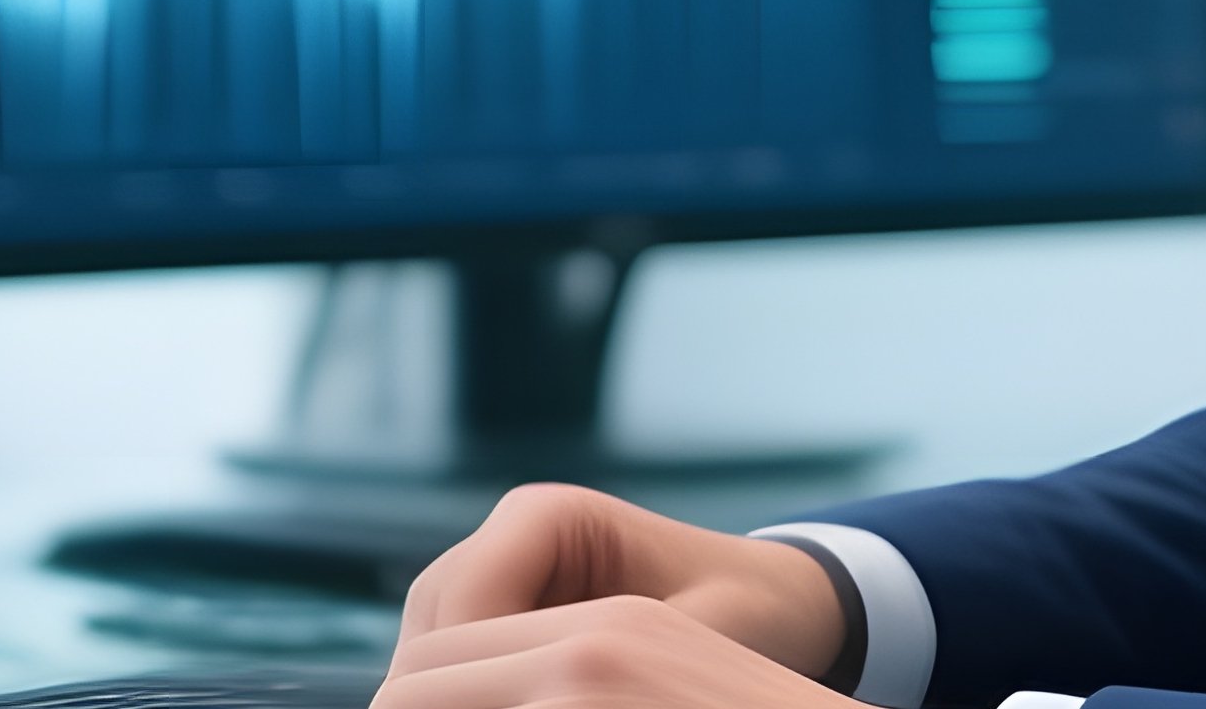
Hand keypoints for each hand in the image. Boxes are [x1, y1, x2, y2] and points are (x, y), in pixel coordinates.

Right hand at [391, 484, 846, 679]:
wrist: (776, 599)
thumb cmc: (747, 614)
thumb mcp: (687, 645)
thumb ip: (608, 669)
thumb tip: (561, 685)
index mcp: (548, 516)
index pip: (464, 607)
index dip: (466, 686)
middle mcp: (512, 532)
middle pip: (430, 630)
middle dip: (450, 696)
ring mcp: (504, 569)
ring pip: (429, 649)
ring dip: (458, 698)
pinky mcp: (509, 609)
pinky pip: (458, 663)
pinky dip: (475, 697)